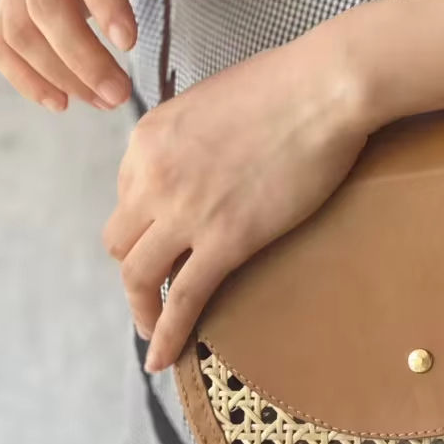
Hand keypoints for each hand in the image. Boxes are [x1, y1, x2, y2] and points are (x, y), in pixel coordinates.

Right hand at [0, 0, 233, 110]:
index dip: (103, 0)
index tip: (130, 44)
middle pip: (45, 3)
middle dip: (82, 56)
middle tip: (120, 94)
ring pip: (20, 29)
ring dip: (59, 74)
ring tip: (104, 102)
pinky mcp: (9, 5)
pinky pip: (3, 44)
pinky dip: (25, 78)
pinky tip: (62, 102)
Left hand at [102, 33, 370, 372]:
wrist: (324, 90)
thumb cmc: (286, 85)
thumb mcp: (213, 99)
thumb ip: (191, 135)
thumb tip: (202, 160)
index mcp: (148, 138)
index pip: (124, 195)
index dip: (144, 221)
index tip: (165, 237)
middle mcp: (152, 176)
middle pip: (119, 241)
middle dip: (136, 262)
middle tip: (158, 280)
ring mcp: (186, 212)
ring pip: (137, 275)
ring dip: (141, 307)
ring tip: (152, 328)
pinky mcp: (226, 240)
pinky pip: (182, 299)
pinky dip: (166, 335)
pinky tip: (162, 358)